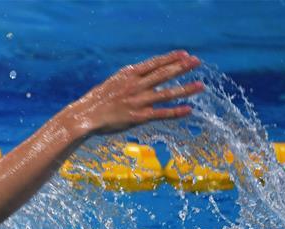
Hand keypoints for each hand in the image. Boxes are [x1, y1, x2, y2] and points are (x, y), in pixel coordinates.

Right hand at [67, 51, 204, 135]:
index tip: (184, 54)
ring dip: (185, 89)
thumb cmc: (96, 101)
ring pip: (166, 93)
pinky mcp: (138, 117)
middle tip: (197, 62)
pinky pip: (161, 114)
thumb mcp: (112, 83)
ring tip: (200, 86)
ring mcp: (138, 101)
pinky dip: (175, 112)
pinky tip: (188, 110)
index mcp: (128, 75)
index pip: (154, 63)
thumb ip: (128, 80)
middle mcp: (135, 86)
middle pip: (164, 74)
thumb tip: (140, 75)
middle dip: (182, 68)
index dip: (171, 58)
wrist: (84, 116)